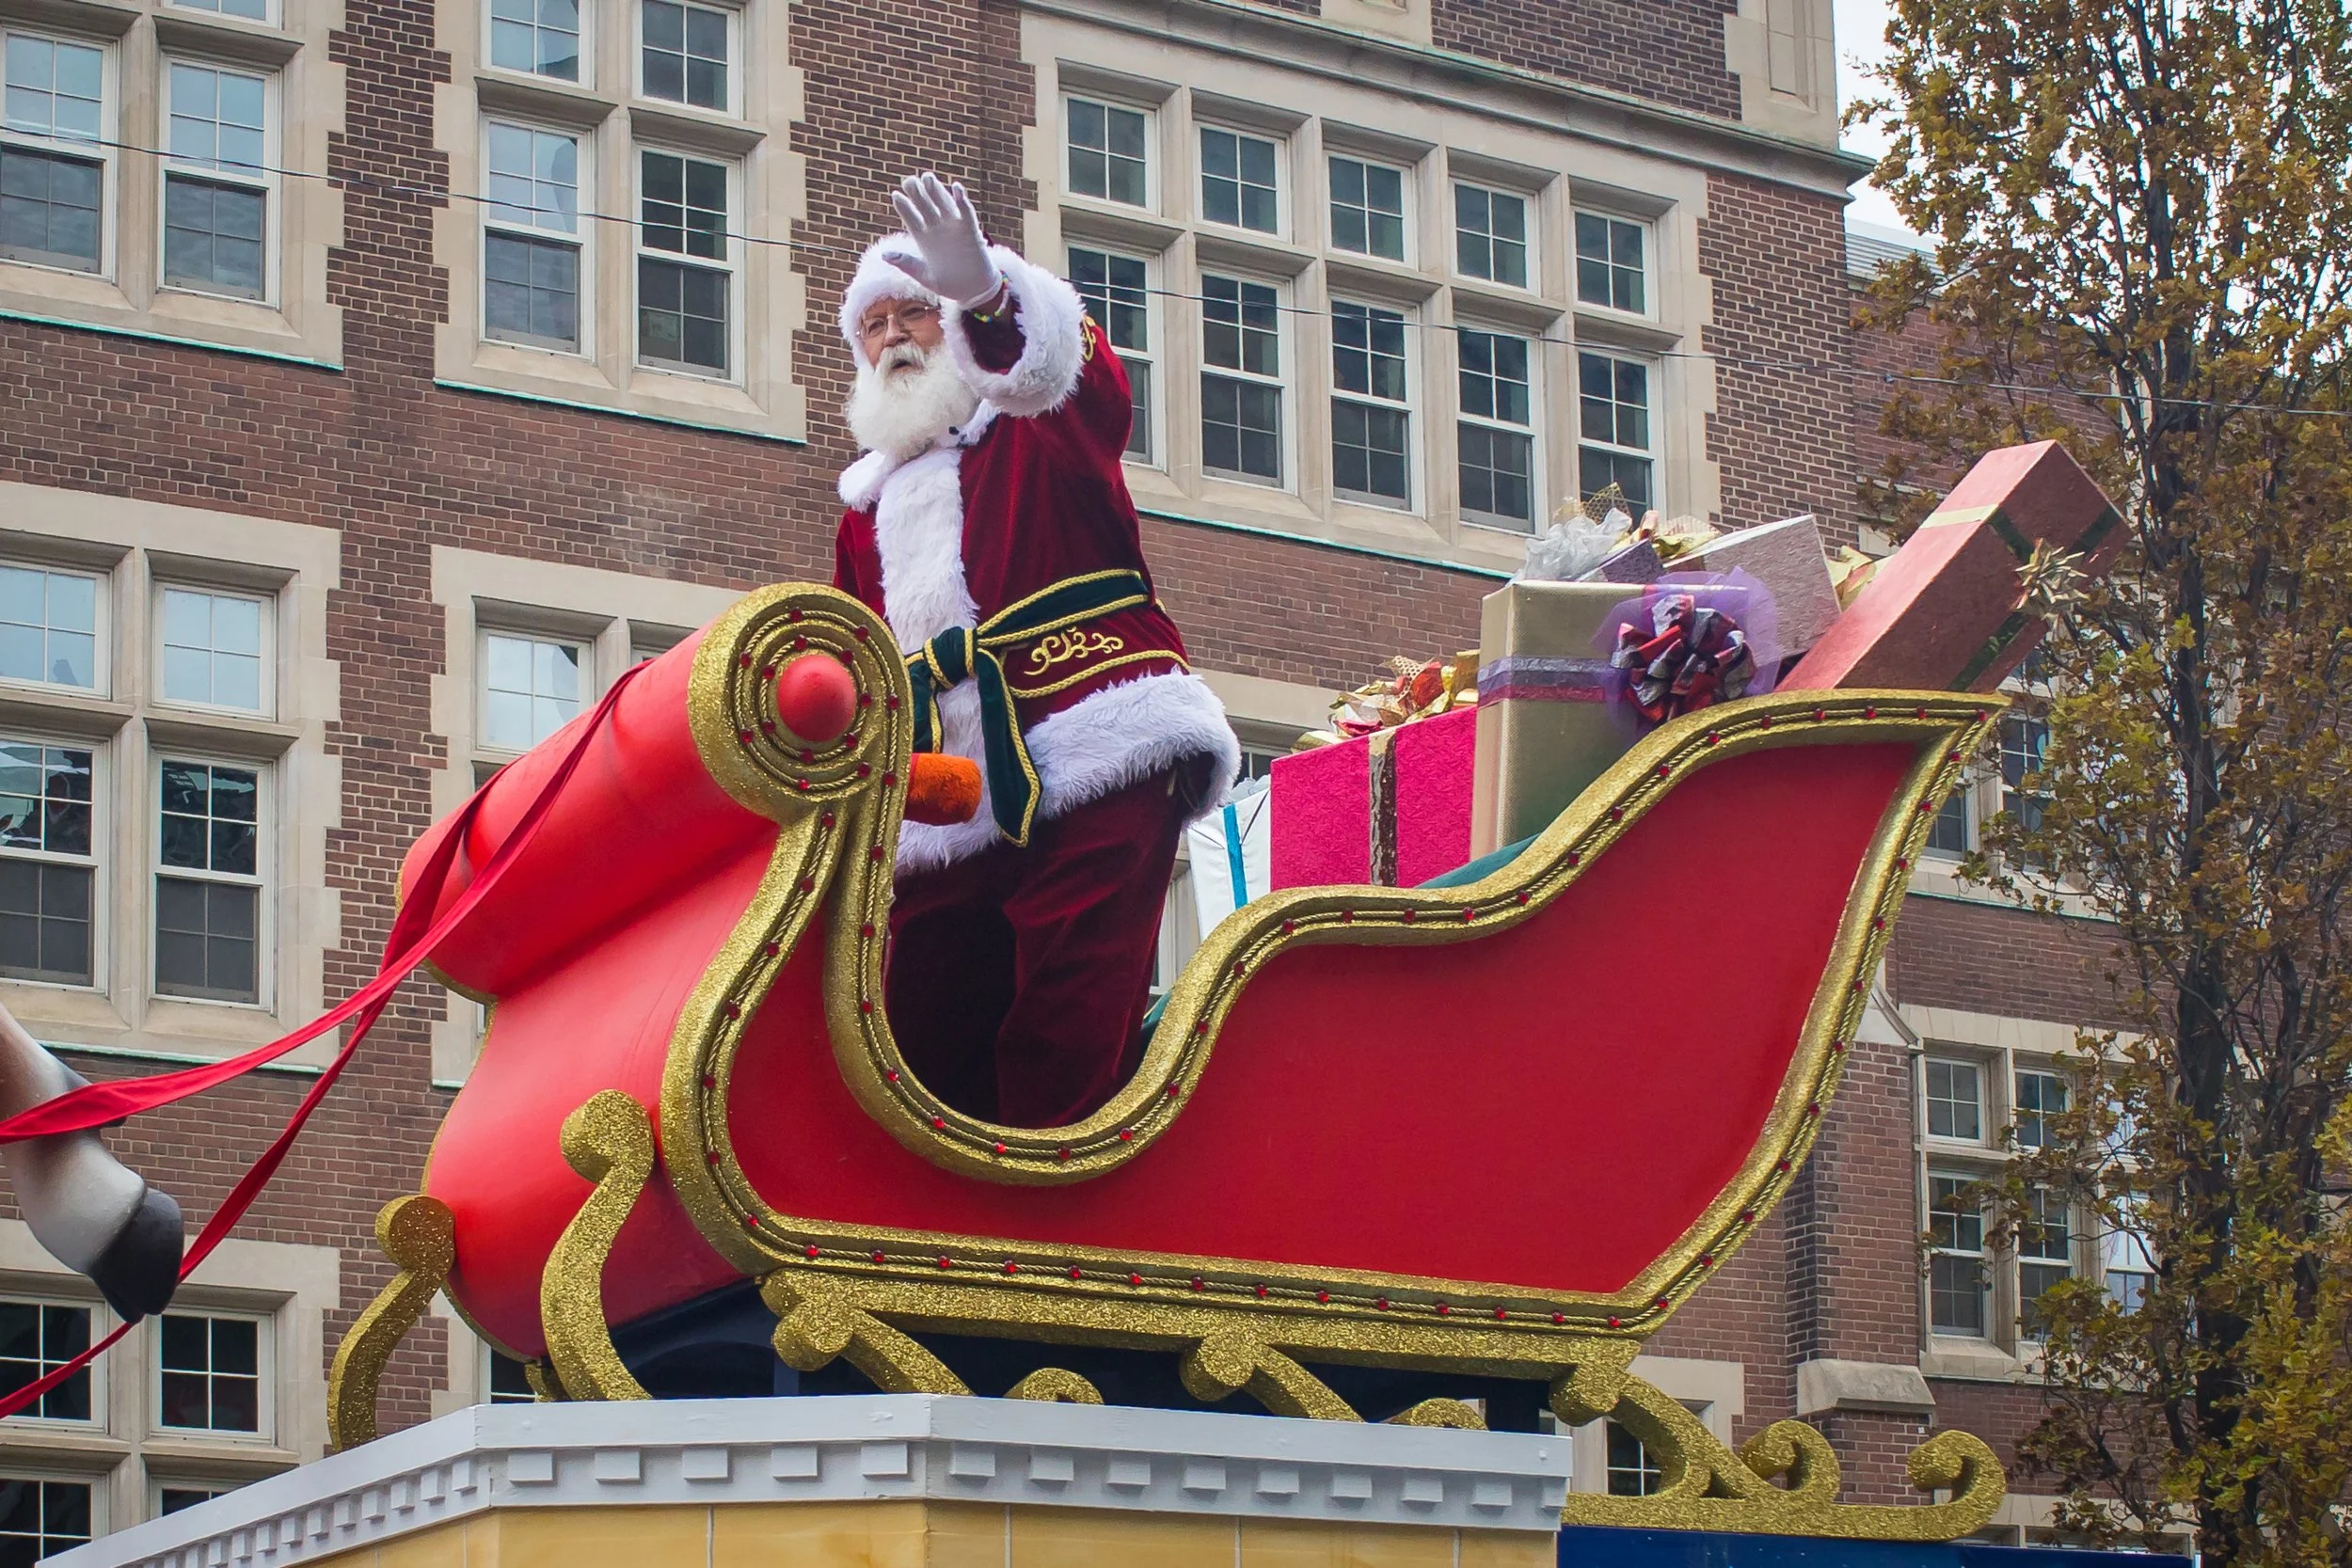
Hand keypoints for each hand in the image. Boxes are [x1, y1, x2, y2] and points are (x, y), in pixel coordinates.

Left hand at [887, 173, 1000, 308]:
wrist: (973, 290)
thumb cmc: (948, 284)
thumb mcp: (924, 275)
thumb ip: (906, 263)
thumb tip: (884, 255)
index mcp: (923, 238)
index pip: (911, 218)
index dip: (904, 207)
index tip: (895, 195)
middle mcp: (937, 229)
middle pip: (925, 206)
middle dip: (917, 193)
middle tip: (909, 181)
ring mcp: (954, 227)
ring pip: (943, 203)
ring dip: (936, 190)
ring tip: (927, 177)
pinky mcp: (970, 229)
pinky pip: (966, 212)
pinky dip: (962, 200)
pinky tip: (956, 188)